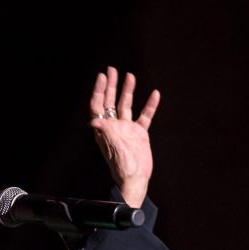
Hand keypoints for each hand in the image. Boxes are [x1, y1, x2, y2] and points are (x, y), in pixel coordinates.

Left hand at [89, 67, 159, 207]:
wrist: (136, 179)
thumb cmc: (123, 167)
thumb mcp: (114, 148)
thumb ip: (106, 133)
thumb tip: (94, 120)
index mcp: (105, 130)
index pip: (98, 106)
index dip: (99, 91)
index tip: (102, 76)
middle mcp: (114, 127)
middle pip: (110, 102)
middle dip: (111, 86)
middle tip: (112, 70)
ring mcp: (127, 129)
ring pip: (126, 106)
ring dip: (127, 91)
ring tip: (130, 76)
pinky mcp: (139, 134)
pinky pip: (144, 116)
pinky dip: (149, 106)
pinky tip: (154, 94)